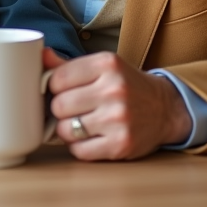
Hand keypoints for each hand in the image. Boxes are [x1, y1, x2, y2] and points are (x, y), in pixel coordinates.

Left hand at [44, 49, 191, 160]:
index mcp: (107, 64)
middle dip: (61, 109)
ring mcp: (118, 119)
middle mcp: (114, 89)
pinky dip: (80, 147)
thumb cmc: (126, 86)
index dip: (54, 87)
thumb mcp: (103, 67)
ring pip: (64, 130)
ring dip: (67, 130)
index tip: (63, 90)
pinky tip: (91, 137)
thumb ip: (69, 65)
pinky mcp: (121, 144)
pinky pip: (79, 151)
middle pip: (58, 105)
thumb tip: (41, 55)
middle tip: (73, 108)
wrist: (165, 109)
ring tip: (82, 123)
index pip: (57, 78)